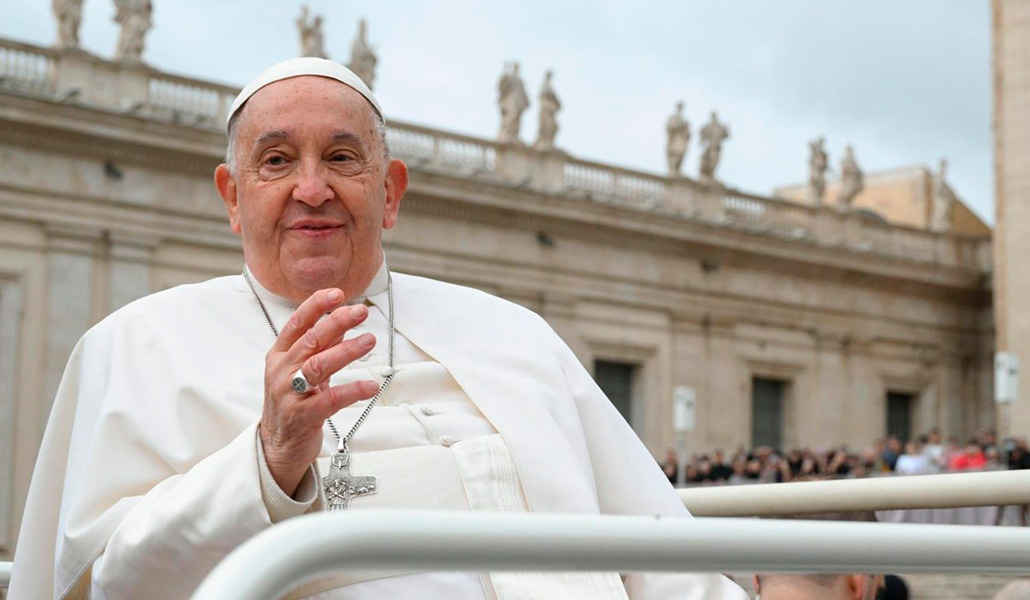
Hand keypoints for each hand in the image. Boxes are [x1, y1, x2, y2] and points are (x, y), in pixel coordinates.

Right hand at [259, 288, 378, 495]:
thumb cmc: (292, 402)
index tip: (338, 293)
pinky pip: (329, 400)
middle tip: (361, 312)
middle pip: (310, 341)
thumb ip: (320, 346)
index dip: (317, 306)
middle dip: (337, 322)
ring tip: (369, 340)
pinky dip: (352, 391)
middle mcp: (282, 371)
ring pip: (318, 366)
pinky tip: (371, 385)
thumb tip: (342, 320)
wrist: (277, 445)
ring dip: (346, 351)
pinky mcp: (302, 417)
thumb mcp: (302, 370)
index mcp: (280, 355)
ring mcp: (290, 394)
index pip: (297, 323)